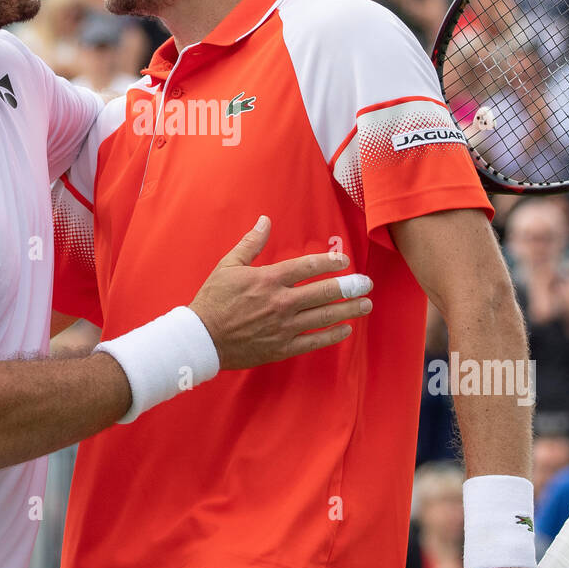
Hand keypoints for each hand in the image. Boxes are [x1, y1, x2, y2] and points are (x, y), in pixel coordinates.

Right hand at [189, 217, 371, 369]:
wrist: (202, 339)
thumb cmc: (213, 300)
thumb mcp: (228, 265)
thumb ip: (251, 243)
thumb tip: (265, 220)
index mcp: (269, 279)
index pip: (307, 266)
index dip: (330, 262)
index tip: (344, 261)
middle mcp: (281, 302)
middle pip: (323, 292)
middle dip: (349, 286)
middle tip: (366, 283)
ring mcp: (283, 327)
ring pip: (323, 316)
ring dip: (348, 309)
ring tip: (366, 304)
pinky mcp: (282, 347)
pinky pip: (314, 341)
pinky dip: (332, 335)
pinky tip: (346, 329)